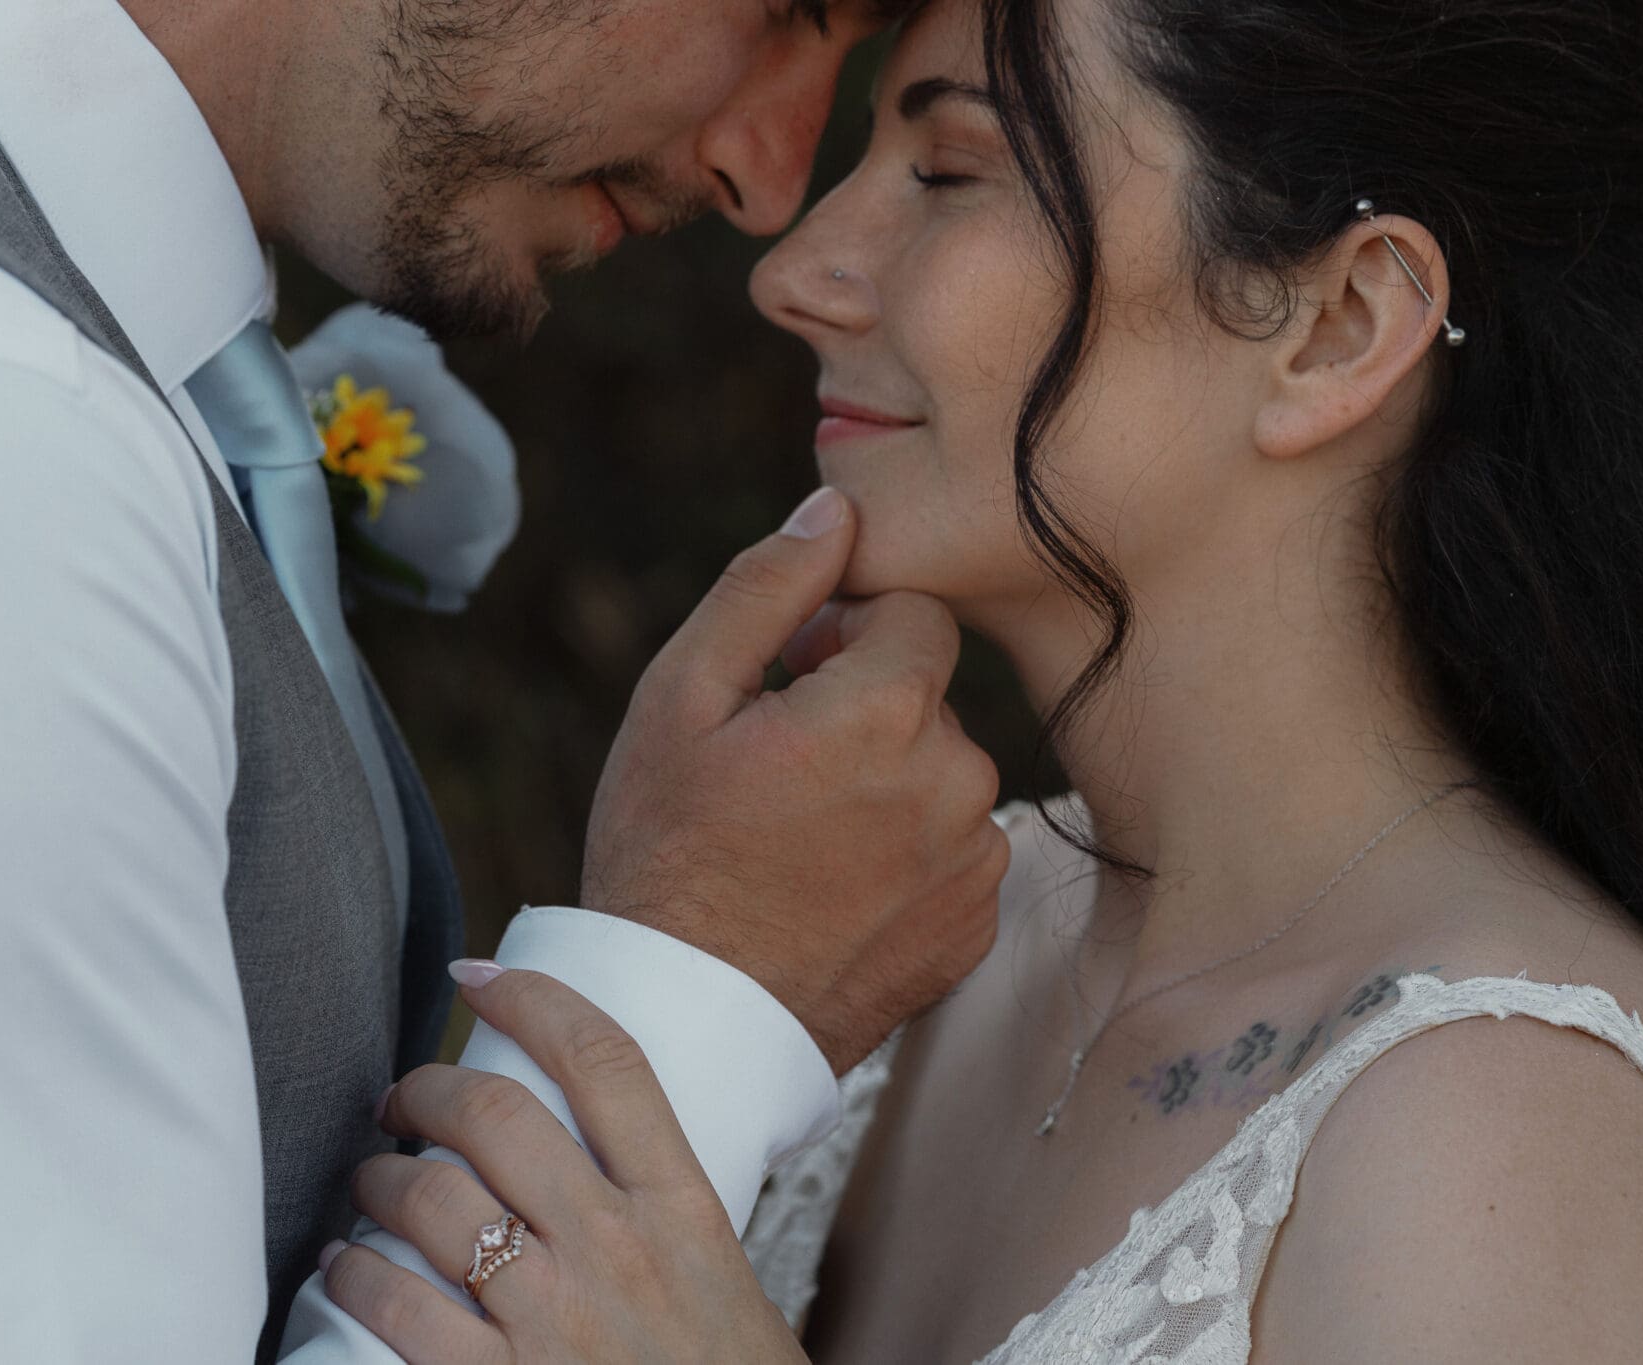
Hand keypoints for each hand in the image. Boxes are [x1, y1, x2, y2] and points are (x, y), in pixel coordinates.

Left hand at [323, 970, 808, 1364]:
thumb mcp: (724, 1278)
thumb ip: (662, 1216)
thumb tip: (593, 1164)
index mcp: (684, 1209)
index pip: (608, 1062)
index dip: (535, 999)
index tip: (482, 975)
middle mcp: (616, 1247)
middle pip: (498, 1114)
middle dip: (428, 1089)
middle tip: (403, 1096)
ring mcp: (553, 1318)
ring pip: (432, 1200)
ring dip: (380, 1179)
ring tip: (369, 1182)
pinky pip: (397, 1309)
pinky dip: (357, 1276)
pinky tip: (347, 1270)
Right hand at [583, 487, 1007, 1071]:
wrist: (684, 1020)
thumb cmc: (666, 851)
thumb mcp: (680, 698)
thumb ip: (767, 588)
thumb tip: (837, 508)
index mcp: (890, 710)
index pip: (915, 616)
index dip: (845, 637)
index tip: (789, 683)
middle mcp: (958, 782)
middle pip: (929, 698)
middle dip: (865, 711)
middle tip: (778, 770)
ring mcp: (975, 864)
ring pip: (944, 777)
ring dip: (889, 785)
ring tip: (800, 840)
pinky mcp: (976, 927)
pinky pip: (956, 852)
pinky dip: (907, 857)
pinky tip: (833, 890)